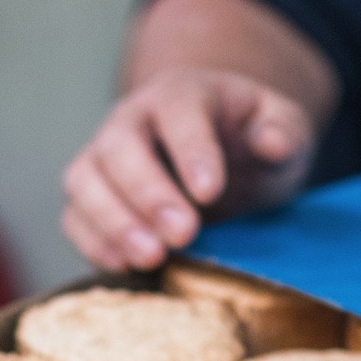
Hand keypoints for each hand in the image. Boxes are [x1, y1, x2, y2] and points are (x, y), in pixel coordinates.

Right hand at [62, 67, 316, 270]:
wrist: (224, 155)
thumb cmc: (254, 140)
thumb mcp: (285, 128)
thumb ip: (285, 130)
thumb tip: (271, 143)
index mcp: (183, 93)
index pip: (178, 109)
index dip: (191, 149)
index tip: (211, 191)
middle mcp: (133, 119)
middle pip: (120, 147)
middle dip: (148, 194)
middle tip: (183, 234)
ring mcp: (104, 157)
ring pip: (85, 181)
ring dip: (113, 222)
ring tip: (152, 258)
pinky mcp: (92, 197)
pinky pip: (75, 217)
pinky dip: (94, 243)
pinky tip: (126, 267)